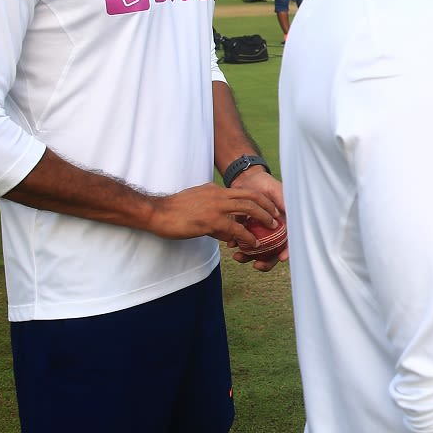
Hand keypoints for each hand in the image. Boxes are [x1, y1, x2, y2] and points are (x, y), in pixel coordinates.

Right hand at [146, 180, 281, 251]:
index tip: (268, 207)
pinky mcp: (210, 220)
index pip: (243, 192)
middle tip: (277, 216)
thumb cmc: (173, 211)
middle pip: (251, 196)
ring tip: (273, 227)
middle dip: (267, 206)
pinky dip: (247, 236)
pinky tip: (253, 243)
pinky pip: (235, 229)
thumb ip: (213, 212)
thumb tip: (226, 229)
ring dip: (263, 217)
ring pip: (248, 208)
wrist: (156, 212)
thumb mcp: (197, 203)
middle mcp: (218, 194)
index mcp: (215, 190)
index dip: (258, 199)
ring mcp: (215, 206)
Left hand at [225, 169, 287, 271]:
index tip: (281, 257)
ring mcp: (259, 231)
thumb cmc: (265, 184)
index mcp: (284, 223)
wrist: (247, 179)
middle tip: (257, 265)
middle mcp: (273, 230)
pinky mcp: (245, 229)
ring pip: (256, 250)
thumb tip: (287, 212)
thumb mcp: (277, 190)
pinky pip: (242, 241)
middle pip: (273, 251)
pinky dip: (237, 244)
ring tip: (238, 256)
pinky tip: (230, 244)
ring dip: (248, 256)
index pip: (289, 240)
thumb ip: (283, 201)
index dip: (287, 251)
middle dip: (265, 261)